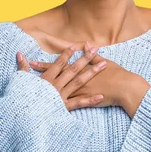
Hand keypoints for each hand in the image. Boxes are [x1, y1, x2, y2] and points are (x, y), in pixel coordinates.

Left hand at [24, 41, 140, 111]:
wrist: (125, 88)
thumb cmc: (116, 74)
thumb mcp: (103, 61)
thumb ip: (92, 55)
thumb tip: (86, 45)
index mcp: (78, 71)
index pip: (57, 67)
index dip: (43, 65)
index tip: (31, 63)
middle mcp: (75, 82)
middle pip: (54, 79)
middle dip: (39, 78)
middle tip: (25, 78)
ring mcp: (78, 93)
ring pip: (57, 93)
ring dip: (45, 91)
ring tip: (32, 92)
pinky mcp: (83, 102)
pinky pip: (68, 104)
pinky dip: (57, 105)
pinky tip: (49, 107)